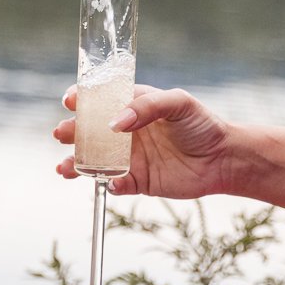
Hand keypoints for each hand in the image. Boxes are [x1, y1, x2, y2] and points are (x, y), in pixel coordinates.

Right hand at [53, 85, 238, 198]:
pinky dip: (105, 184)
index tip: (70, 101)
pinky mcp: (137, 181)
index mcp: (132, 107)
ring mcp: (129, 158)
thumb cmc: (202, 124)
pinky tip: (104, 181)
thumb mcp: (178, 102)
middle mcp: (126, 132)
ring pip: (94, 161)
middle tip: (62, 134)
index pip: (100, 101)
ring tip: (64, 167)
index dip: (81, 100)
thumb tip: (115, 123)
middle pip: (89, 132)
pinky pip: (114, 184)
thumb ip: (146, 106)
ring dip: (77, 163)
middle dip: (72, 133)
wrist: (223, 159)